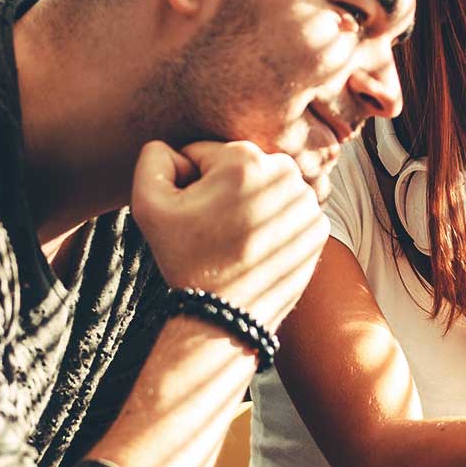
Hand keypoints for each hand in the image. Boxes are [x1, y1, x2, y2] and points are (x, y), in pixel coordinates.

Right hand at [129, 140, 329, 326]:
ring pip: (263, 190)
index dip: (189, 183)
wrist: (225, 316)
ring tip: (234, 241)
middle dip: (221, 192)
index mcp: (244, 158)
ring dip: (248, 207)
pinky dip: (271, 226)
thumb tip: (175, 150)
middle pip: (238, 169)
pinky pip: (285, 213)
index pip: (206, 155)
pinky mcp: (318, 227)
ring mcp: (307, 201)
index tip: (192, 215)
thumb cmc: (185, 260)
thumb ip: (154, 156)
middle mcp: (285, 172)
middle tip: (212, 231)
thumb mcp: (147, 203)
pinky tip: (256, 249)